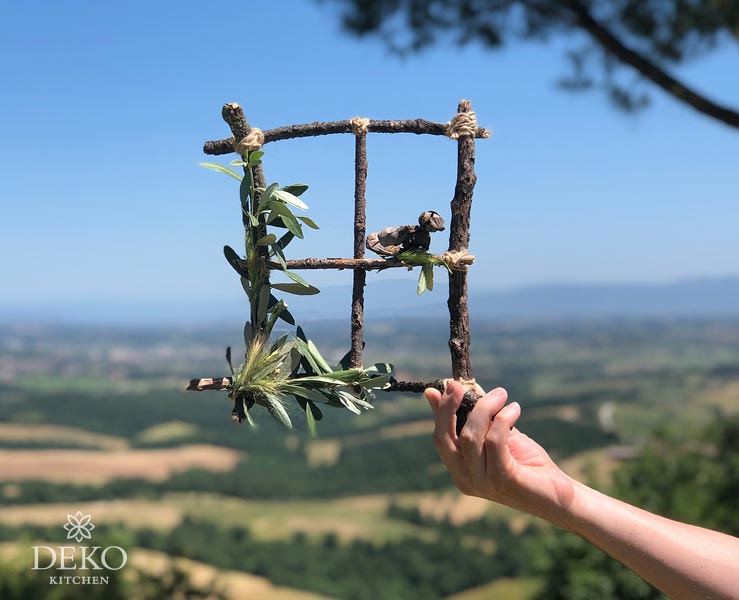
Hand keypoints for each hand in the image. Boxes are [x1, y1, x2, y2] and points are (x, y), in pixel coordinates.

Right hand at [425, 380, 575, 524]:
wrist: (559, 495)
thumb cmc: (527, 463)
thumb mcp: (496, 436)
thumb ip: (475, 419)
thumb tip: (446, 391)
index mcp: (460, 470)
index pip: (440, 438)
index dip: (441, 411)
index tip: (450, 385)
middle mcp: (466, 479)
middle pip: (445, 438)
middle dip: (449, 408)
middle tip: (461, 385)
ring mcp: (482, 482)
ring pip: (470, 436)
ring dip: (485, 408)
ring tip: (501, 394)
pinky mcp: (503, 480)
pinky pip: (495, 441)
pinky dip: (503, 419)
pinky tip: (515, 409)